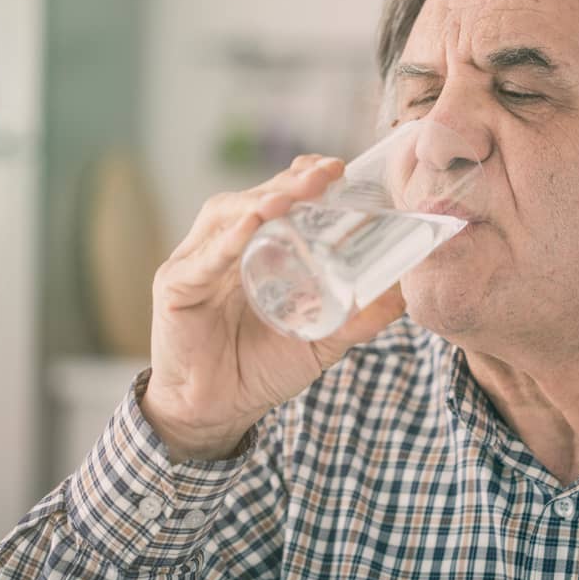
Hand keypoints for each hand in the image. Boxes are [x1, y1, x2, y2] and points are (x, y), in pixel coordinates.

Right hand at [142, 155, 405, 462]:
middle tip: (326, 174)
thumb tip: (403, 296)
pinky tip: (250, 227)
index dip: (302, 178)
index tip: (336, 169)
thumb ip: (358, 318)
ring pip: (226, 217)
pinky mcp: (175, 288)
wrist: (217, 411)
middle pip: (256, 199)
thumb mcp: (320, 339)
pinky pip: (203, 260)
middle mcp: (224, 245)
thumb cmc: (261, 367)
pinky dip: (225, 242)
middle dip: (291, 183)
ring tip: (290, 196)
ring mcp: (197, 263)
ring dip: (260, 202)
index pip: (277, 197)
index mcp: (256, 247)